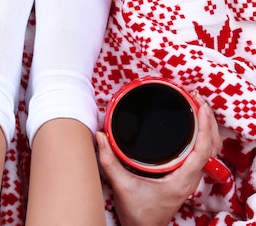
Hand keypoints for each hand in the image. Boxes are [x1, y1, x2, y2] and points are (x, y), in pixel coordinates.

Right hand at [97, 93, 222, 225]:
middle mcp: (190, 178)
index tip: (199, 107)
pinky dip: (202, 136)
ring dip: (207, 127)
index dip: (205, 126)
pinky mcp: (185, 176)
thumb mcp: (121, 186)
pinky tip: (193, 126)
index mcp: (181, 180)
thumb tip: (100, 136)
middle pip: (212, 146)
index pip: (203, 150)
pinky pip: (202, 153)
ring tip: (197, 106)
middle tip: (196, 99)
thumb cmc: (138, 213)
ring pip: (210, 149)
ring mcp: (190, 178)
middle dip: (209, 120)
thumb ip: (108, 161)